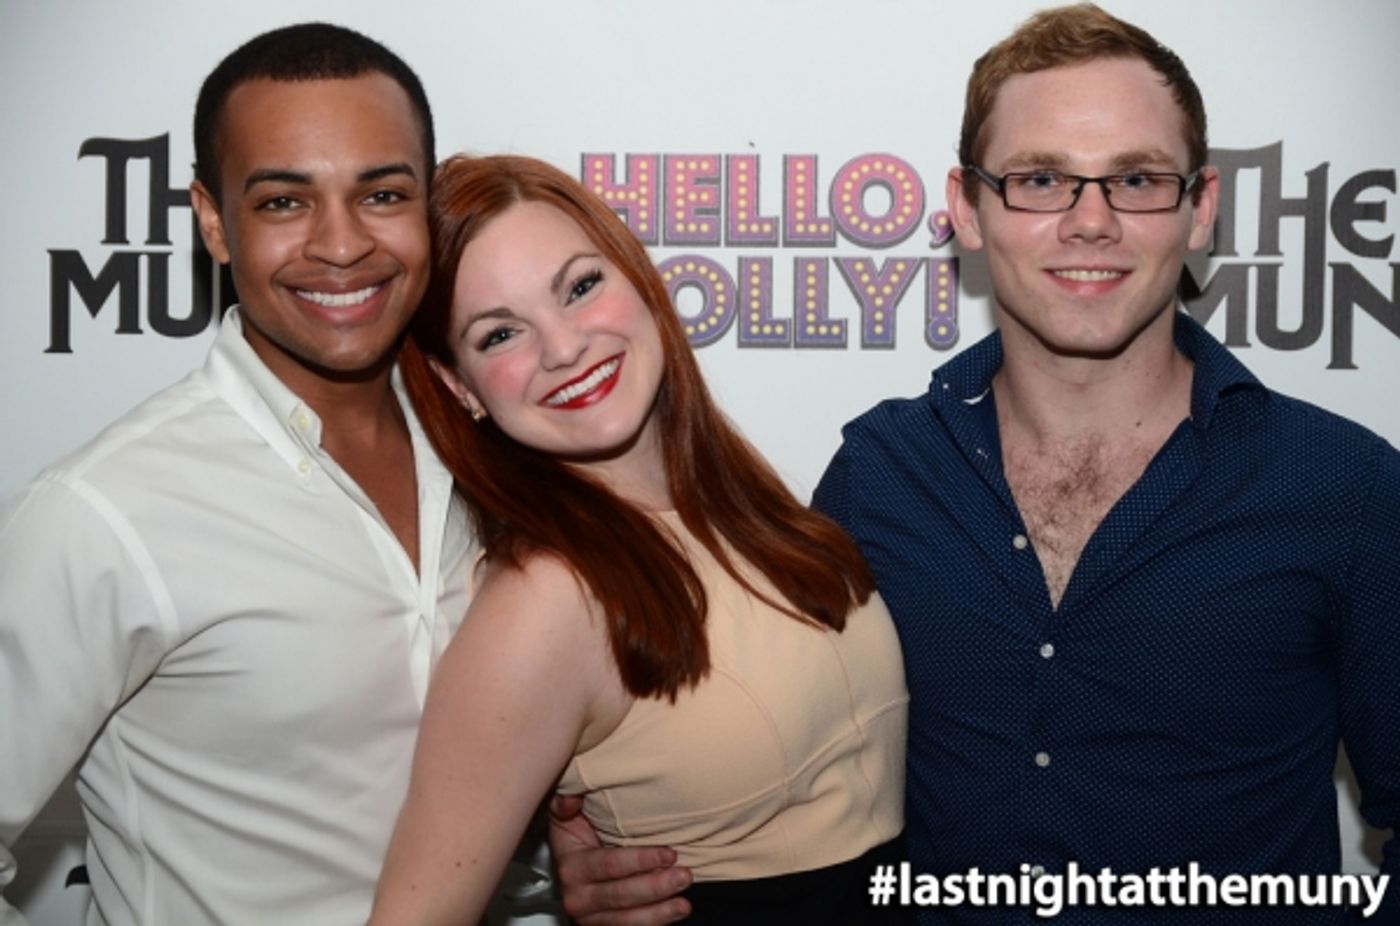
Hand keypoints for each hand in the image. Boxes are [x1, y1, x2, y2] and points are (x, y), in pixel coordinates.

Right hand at [548, 794, 691, 924]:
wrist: (572, 867)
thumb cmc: (577, 837)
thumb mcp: (567, 816)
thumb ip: (566, 802)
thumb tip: (570, 798)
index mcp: (572, 866)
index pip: (610, 865)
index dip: (641, 860)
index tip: (669, 853)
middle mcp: (578, 896)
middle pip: (621, 895)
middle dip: (656, 887)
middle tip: (683, 875)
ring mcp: (590, 916)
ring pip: (627, 919)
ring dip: (659, 912)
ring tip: (683, 903)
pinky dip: (654, 922)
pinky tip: (673, 913)